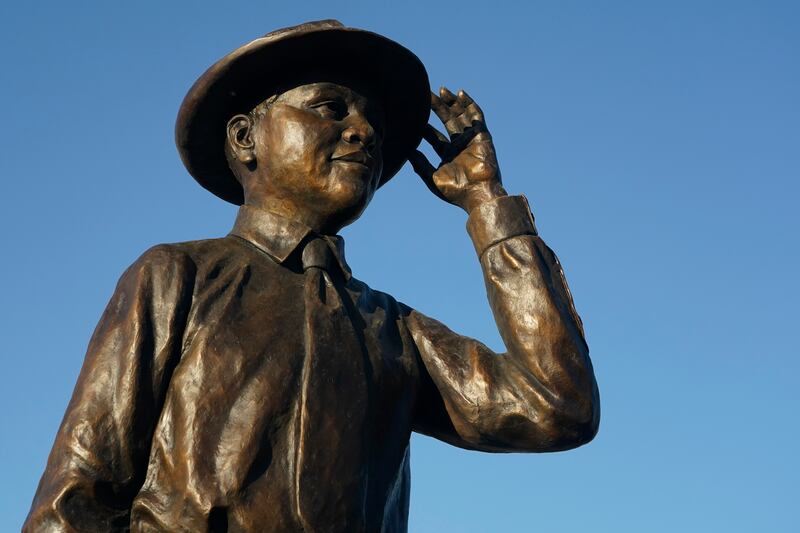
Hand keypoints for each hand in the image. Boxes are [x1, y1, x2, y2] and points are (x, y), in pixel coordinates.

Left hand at [409, 87, 506, 212]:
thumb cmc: (455, 191)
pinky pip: (476, 116)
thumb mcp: (431, 177)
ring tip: (441, 89)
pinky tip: (460, 93)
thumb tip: (407, 151)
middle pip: (447, 121)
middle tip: (425, 94)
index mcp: (448, 156)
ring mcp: (471, 140)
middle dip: (438, 108)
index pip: (434, 137)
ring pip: (461, 115)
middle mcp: (459, 146)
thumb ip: (420, 164)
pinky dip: (469, 104)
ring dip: (452, 102)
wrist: (478, 194)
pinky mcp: (482, 136)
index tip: (413, 117)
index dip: (424, 127)